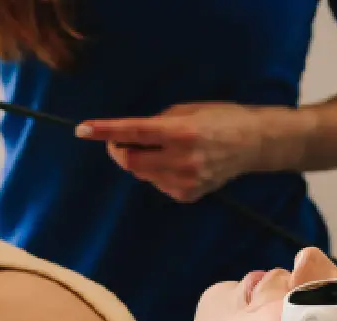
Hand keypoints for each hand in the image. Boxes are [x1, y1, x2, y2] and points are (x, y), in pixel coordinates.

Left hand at [77, 102, 265, 202]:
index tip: (82, 129)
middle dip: (118, 151)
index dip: (105, 131)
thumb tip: (129, 136)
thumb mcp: (187, 110)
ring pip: (142, 175)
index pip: (133, 132)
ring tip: (162, 149)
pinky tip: (177, 163)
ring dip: (140, 161)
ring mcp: (185, 181)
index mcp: (181, 131)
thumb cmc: (219, 118)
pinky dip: (156, 172)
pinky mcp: (187, 195)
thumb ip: (156, 123)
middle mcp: (182, 159)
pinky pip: (157, 184)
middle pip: (129, 163)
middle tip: (121, 141)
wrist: (254, 144)